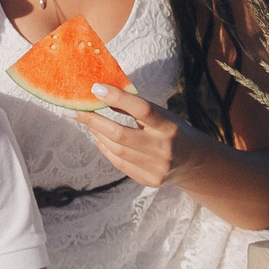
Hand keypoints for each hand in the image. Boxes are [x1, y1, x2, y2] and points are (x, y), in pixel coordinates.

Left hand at [74, 82, 195, 188]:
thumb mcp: (161, 114)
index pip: (142, 109)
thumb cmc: (172, 130)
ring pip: (116, 150)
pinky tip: (99, 138)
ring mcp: (156, 168)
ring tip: (88, 122)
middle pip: (120, 135)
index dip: (118, 97)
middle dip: (93, 121)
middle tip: (75, 110)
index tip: (96, 88)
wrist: (193, 161)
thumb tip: (103, 92)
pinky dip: (105, 149)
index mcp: (168, 126)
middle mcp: (163, 148)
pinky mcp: (149, 180)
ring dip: (97, 134)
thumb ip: (136, 107)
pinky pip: (119, 163)